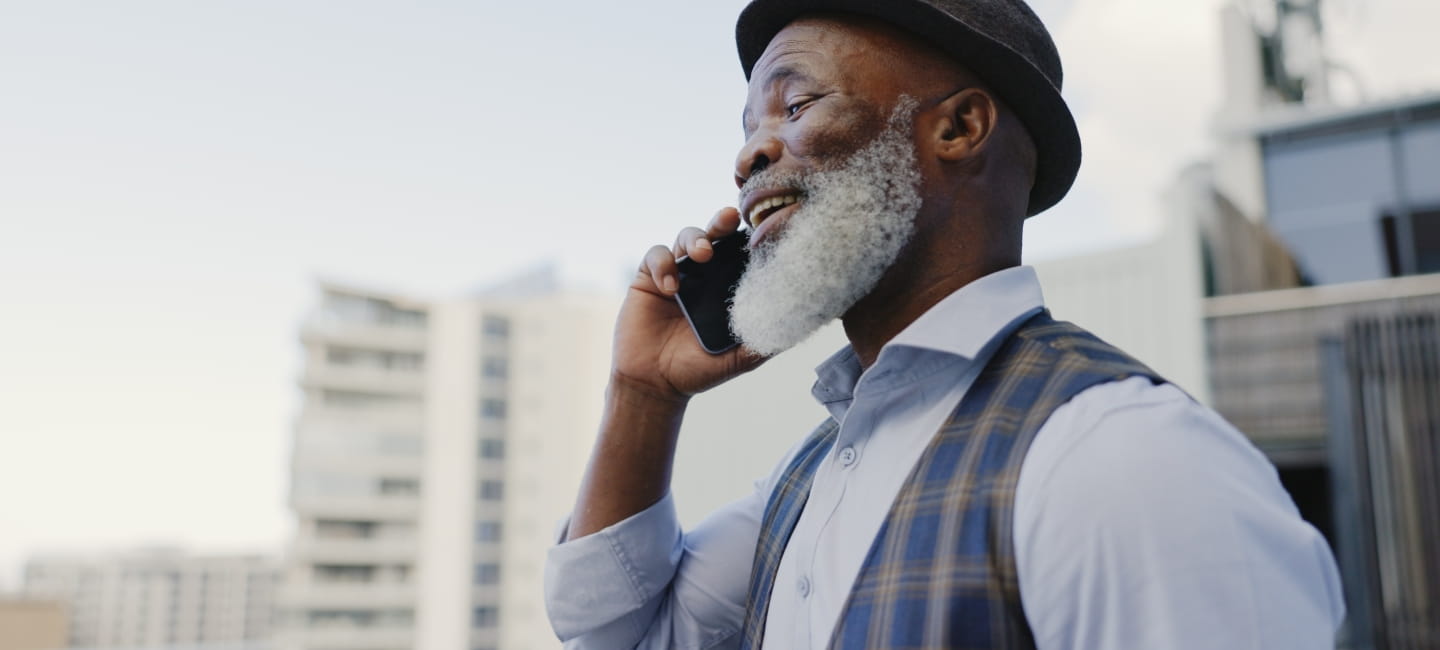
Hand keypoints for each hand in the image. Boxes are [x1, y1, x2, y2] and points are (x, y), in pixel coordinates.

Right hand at [612, 207, 766, 400]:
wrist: (656, 383)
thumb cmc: (699, 369)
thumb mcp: (741, 358)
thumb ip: (766, 340)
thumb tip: (800, 328)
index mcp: (728, 287)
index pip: (741, 253)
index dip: (750, 238)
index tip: (761, 230)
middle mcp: (705, 274)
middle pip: (715, 234)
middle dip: (722, 222)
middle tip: (729, 219)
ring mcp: (677, 273)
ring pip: (686, 237)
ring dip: (695, 238)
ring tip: (702, 255)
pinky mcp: (648, 278)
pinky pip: (656, 256)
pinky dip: (664, 265)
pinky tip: (671, 287)